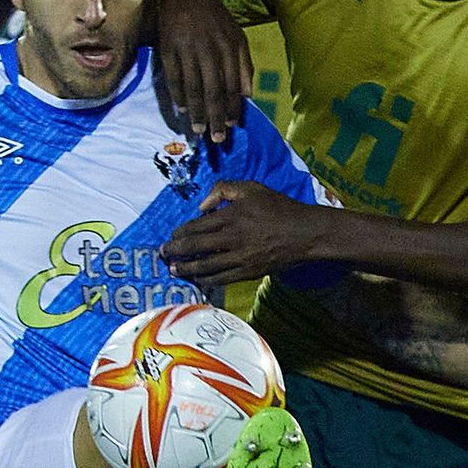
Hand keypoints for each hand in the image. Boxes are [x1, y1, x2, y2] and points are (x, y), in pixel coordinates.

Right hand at [148, 0, 251, 142]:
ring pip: (193, 87)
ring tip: (200, 130)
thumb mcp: (235, 35)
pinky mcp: (168, 48)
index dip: (232, 107)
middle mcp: (209, 48)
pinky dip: (177, 96)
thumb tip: (248, 96)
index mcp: (230, 45)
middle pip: (213, 90)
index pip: (232, 83)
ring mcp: (187, 48)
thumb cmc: (213, 19)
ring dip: (197, 111)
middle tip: (217, 139)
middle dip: (216, 116)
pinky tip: (182, 110)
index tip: (232, 126)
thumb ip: (244, 64)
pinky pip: (173, 78)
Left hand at [162, 181, 328, 286]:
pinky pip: (221, 279)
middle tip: (162, 253)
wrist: (305, 233)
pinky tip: (197, 280)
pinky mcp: (248, 272)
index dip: (180, 232)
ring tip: (173, 270)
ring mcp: (240, 258)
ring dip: (186, 269)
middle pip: (195, 247)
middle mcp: (233, 238)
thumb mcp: (251, 188)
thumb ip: (223, 189)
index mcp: (232, 215)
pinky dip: (206, 280)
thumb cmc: (278, 207)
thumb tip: (201, 207)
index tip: (171, 235)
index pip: (197, 226)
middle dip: (175, 251)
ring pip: (205, 266)